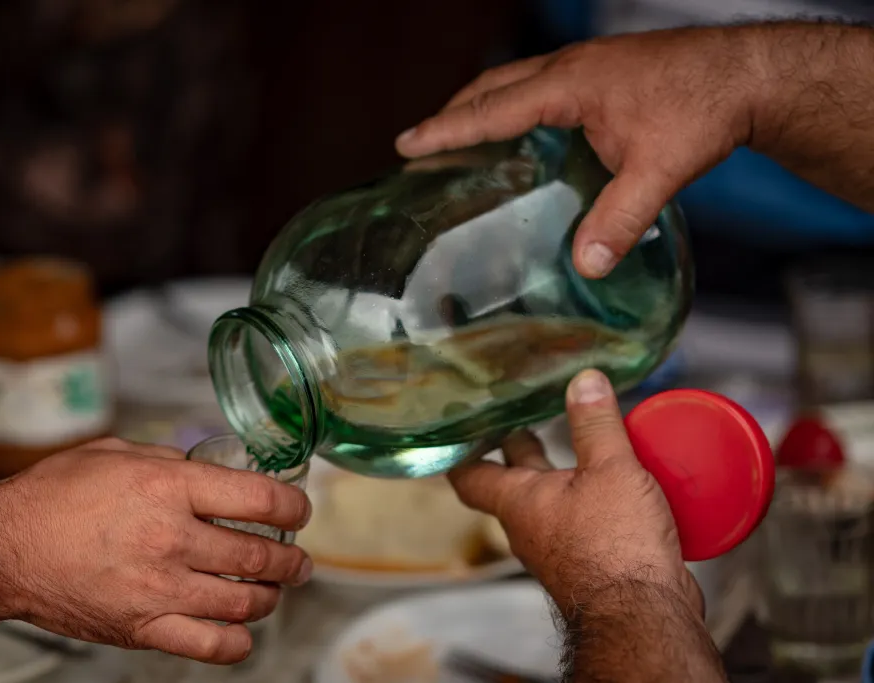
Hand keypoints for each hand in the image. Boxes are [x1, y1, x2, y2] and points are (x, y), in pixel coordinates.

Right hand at [0, 438, 312, 662]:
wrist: (3, 548)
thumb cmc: (53, 497)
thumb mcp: (119, 453)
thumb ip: (171, 462)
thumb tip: (209, 472)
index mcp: (170, 487)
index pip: (261, 499)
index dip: (295, 506)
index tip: (300, 511)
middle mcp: (172, 538)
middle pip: (260, 556)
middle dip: (292, 560)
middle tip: (298, 560)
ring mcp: (159, 589)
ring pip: (245, 602)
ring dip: (272, 597)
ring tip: (277, 590)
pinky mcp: (142, 628)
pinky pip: (210, 645)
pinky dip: (238, 641)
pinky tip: (242, 629)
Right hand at [395, 27, 761, 278]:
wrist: (748, 73)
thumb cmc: (705, 107)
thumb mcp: (660, 168)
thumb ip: (621, 217)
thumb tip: (586, 265)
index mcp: (570, 84)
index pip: (492, 108)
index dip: (446, 128)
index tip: (407, 143)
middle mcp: (570, 68)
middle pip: (492, 86)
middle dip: (453, 113)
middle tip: (421, 142)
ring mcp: (586, 66)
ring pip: (515, 81)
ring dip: (482, 105)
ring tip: (460, 136)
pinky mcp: (602, 72)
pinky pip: (540, 84)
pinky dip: (515, 105)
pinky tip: (523, 134)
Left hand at [449, 370, 701, 618]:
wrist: (644, 616)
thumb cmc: (615, 549)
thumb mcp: (609, 470)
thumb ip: (595, 424)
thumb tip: (584, 381)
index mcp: (518, 502)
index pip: (470, 475)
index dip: (464, 451)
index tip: (465, 427)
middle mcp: (530, 528)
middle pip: (515, 481)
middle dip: (524, 449)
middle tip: (530, 419)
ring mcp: (558, 550)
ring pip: (554, 502)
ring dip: (565, 475)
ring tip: (586, 446)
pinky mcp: (590, 565)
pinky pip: (585, 524)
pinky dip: (597, 502)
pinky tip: (626, 490)